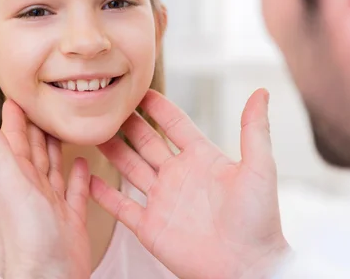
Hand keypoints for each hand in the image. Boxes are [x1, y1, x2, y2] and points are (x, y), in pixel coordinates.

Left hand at [0, 100, 90, 278]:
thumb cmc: (29, 233)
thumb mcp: (11, 183)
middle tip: (46, 105)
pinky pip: (75, 190)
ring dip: (56, 147)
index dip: (16, 118)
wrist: (51, 274)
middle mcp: (32, 187)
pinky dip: (78, 175)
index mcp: (16, 176)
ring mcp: (52, 202)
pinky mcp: (71, 216)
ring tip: (63, 127)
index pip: (15, 140)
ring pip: (54, 167)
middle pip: (35, 150)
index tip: (19, 95)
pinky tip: (83, 162)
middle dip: (38, 127)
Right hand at [90, 89, 290, 278]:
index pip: (175, 124)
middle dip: (127, 123)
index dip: (158, 106)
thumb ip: (254, 130)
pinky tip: (88, 178)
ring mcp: (162, 200)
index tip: (140, 88)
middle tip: (108, 105)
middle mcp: (178, 175)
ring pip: (129, 168)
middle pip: (146, 142)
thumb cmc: (259, 221)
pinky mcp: (149, 225)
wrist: (247, 269)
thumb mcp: (259, 169)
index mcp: (202, 158)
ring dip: (112, 151)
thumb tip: (261, 92)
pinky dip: (103, 193)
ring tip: (92, 132)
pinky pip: (120, 206)